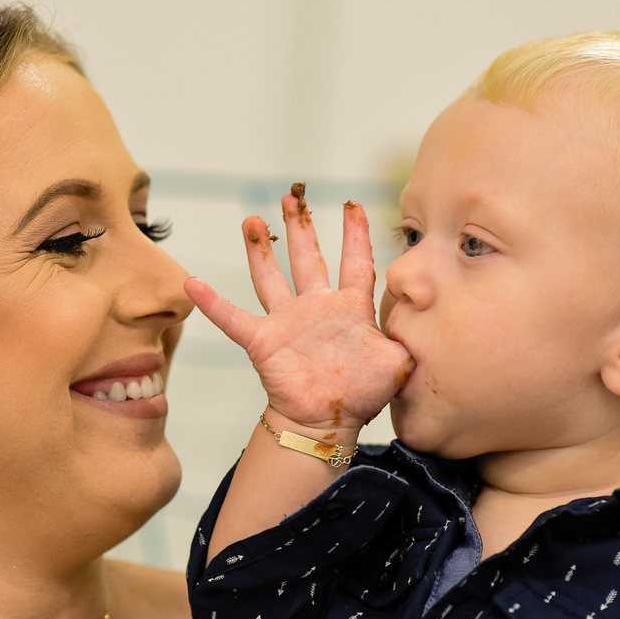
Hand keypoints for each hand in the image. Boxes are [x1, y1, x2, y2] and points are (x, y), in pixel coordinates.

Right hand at [185, 188, 413, 430]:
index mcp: (350, 308)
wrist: (327, 423)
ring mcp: (287, 322)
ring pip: (271, 277)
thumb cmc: (362, 395)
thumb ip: (410, 335)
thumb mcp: (398, 362)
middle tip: (293, 195)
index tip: (354, 204)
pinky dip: (213, 304)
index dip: (355, 234)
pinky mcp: (263, 341)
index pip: (355, 262)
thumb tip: (427, 315)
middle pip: (307, 257)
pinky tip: (193, 284)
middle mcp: (316, 307)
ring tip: (252, 220)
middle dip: (301, 226)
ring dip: (260, 249)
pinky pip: (233, 319)